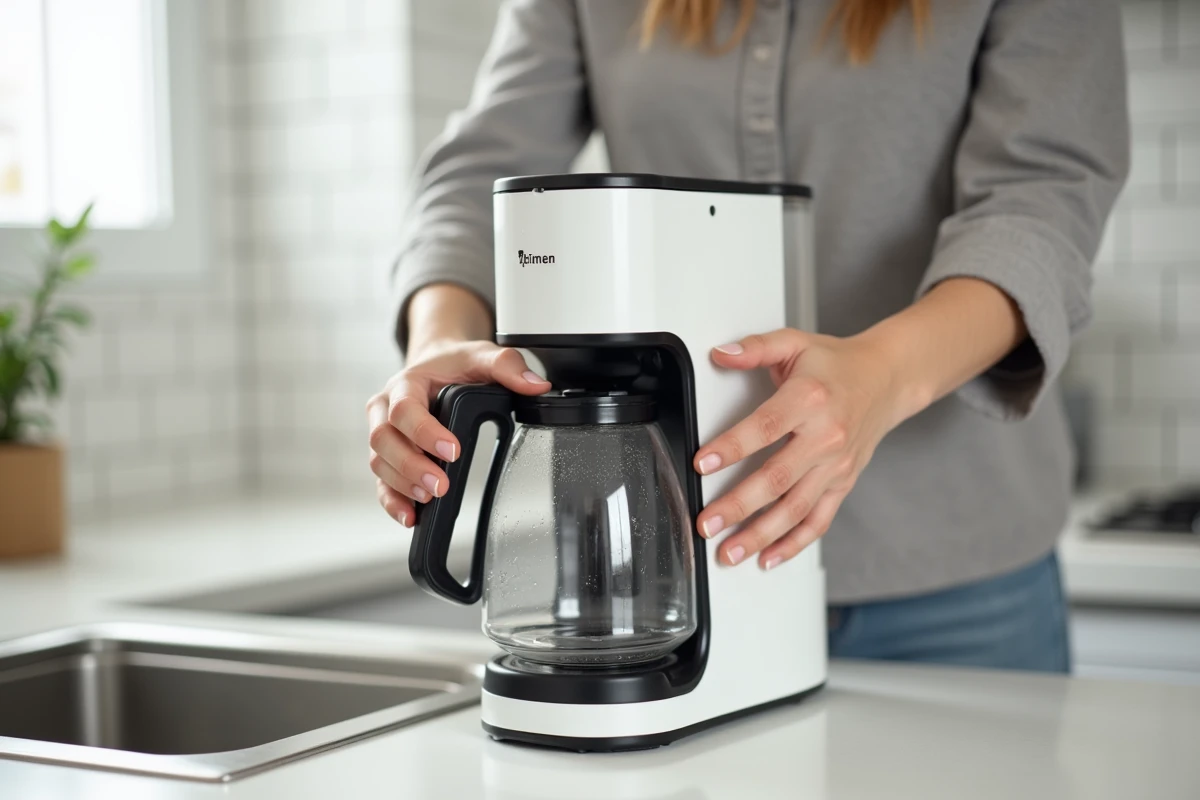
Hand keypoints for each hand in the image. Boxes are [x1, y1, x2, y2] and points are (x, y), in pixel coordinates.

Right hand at [366, 340, 549, 526]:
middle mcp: (385, 408)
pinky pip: (380, 482)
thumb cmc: (454, 364)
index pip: (404, 409)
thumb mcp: (481, 356)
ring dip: (402, 485)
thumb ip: (508, 366)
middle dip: (411, 467)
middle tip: (441, 486)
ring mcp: (383, 433)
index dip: (425, 432)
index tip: (453, 451)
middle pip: (383, 439)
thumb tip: (535, 385)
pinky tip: (411, 516)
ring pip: (378, 462)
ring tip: (430, 498)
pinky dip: (393, 501)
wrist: (436, 365)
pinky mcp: (387, 456)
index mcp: (406, 384)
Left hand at [693, 328, 924, 569]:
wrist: (887, 379)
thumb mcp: (794, 343)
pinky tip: (768, 558)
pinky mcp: (842, 483)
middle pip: (777, 478)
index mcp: (809, 399)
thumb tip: (720, 353)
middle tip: (706, 523)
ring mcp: (836, 465)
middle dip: (738, 506)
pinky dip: (794, 544)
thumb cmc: (836, 364)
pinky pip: (818, 520)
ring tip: (729, 552)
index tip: (703, 463)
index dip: (732, 447)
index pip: (765, 428)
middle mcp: (826, 437)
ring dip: (760, 534)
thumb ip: (755, 347)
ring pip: (795, 508)